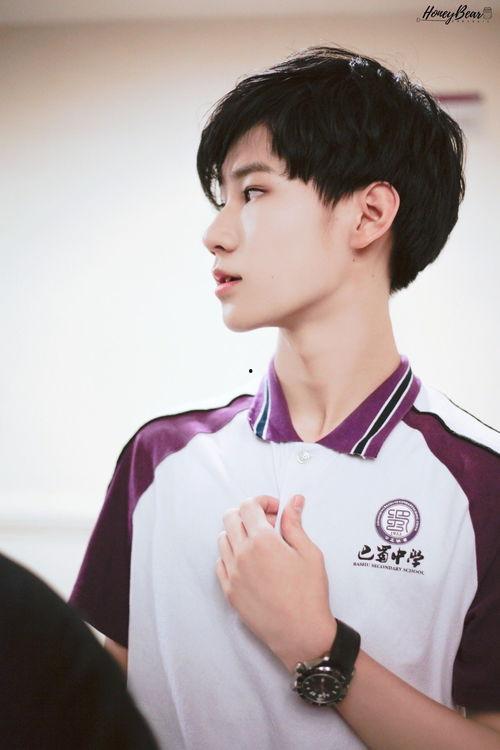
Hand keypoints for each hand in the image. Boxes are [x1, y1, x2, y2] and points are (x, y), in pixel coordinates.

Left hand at [216, 493, 336, 671]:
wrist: (301, 634)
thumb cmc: (309, 594)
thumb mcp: (309, 553)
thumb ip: (295, 524)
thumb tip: (292, 502)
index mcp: (262, 541)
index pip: (248, 506)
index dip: (262, 501)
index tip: (275, 510)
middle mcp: (241, 554)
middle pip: (230, 518)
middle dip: (248, 514)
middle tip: (268, 524)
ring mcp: (232, 574)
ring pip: (223, 539)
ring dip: (238, 534)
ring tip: (259, 545)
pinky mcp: (229, 591)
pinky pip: (220, 563)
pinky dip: (231, 556)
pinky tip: (250, 563)